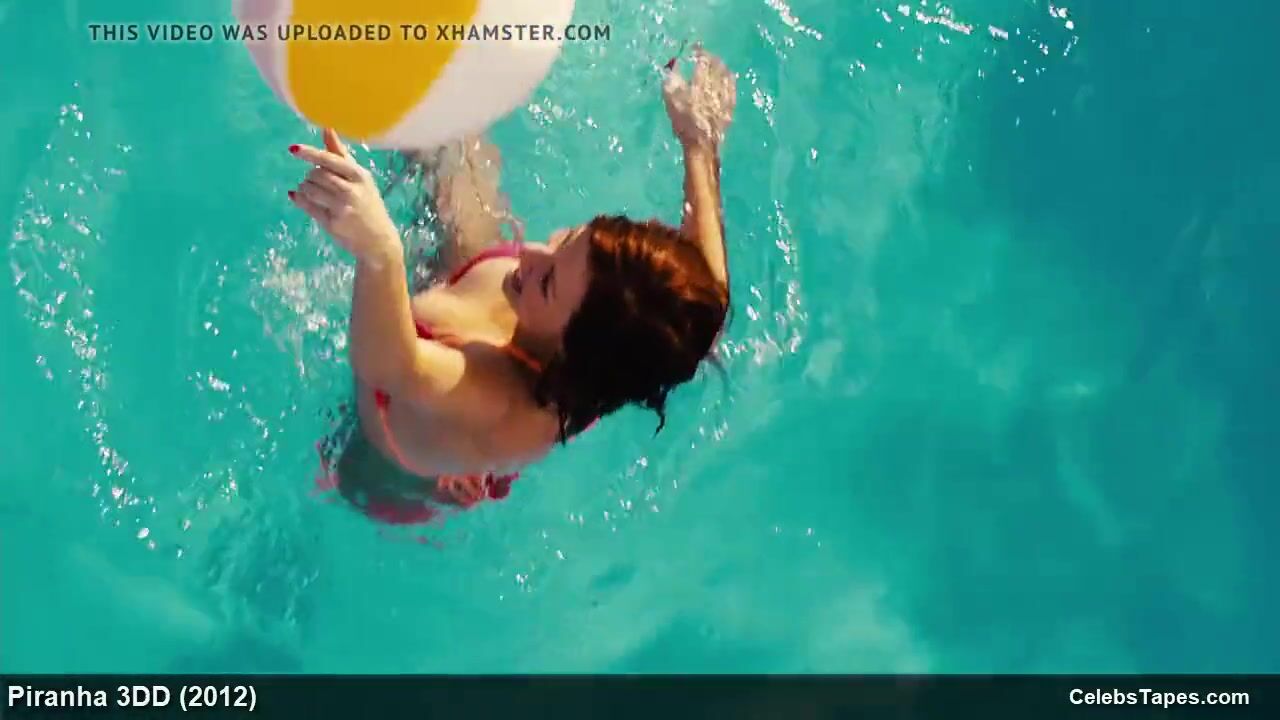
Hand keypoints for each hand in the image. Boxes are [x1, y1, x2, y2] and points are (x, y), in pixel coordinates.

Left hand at [288, 128, 399, 259]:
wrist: (378, 240)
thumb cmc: (367, 204)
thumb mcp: (360, 178)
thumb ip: (340, 153)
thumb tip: (326, 127)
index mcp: (359, 175)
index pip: (330, 160)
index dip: (310, 154)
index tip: (293, 149)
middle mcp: (352, 190)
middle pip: (316, 175)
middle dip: (310, 177)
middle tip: (316, 183)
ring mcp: (342, 208)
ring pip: (309, 189)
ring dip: (304, 188)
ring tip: (312, 192)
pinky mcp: (332, 223)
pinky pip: (307, 206)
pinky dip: (299, 199)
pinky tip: (298, 198)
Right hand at [662, 45, 735, 150]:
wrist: (701, 143)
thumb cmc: (683, 122)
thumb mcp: (671, 101)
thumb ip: (672, 80)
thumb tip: (673, 65)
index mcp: (700, 82)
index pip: (702, 61)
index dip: (699, 52)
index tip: (694, 48)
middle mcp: (715, 86)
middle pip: (716, 65)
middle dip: (711, 57)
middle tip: (705, 54)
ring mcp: (725, 96)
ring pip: (726, 74)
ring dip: (720, 66)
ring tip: (716, 62)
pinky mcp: (730, 105)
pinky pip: (732, 87)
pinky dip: (729, 79)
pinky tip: (728, 76)